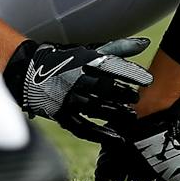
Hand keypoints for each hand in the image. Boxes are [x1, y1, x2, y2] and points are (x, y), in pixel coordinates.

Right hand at [4, 38, 152, 142]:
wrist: (31, 73)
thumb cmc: (67, 60)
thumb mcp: (91, 51)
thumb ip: (118, 48)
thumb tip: (145, 42)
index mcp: (83, 61)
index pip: (111, 66)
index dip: (131, 73)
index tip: (148, 80)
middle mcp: (76, 79)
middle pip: (105, 89)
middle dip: (124, 94)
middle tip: (138, 99)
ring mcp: (68, 99)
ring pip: (96, 108)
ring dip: (115, 113)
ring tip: (132, 117)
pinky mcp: (62, 115)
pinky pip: (83, 127)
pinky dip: (100, 133)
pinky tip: (116, 137)